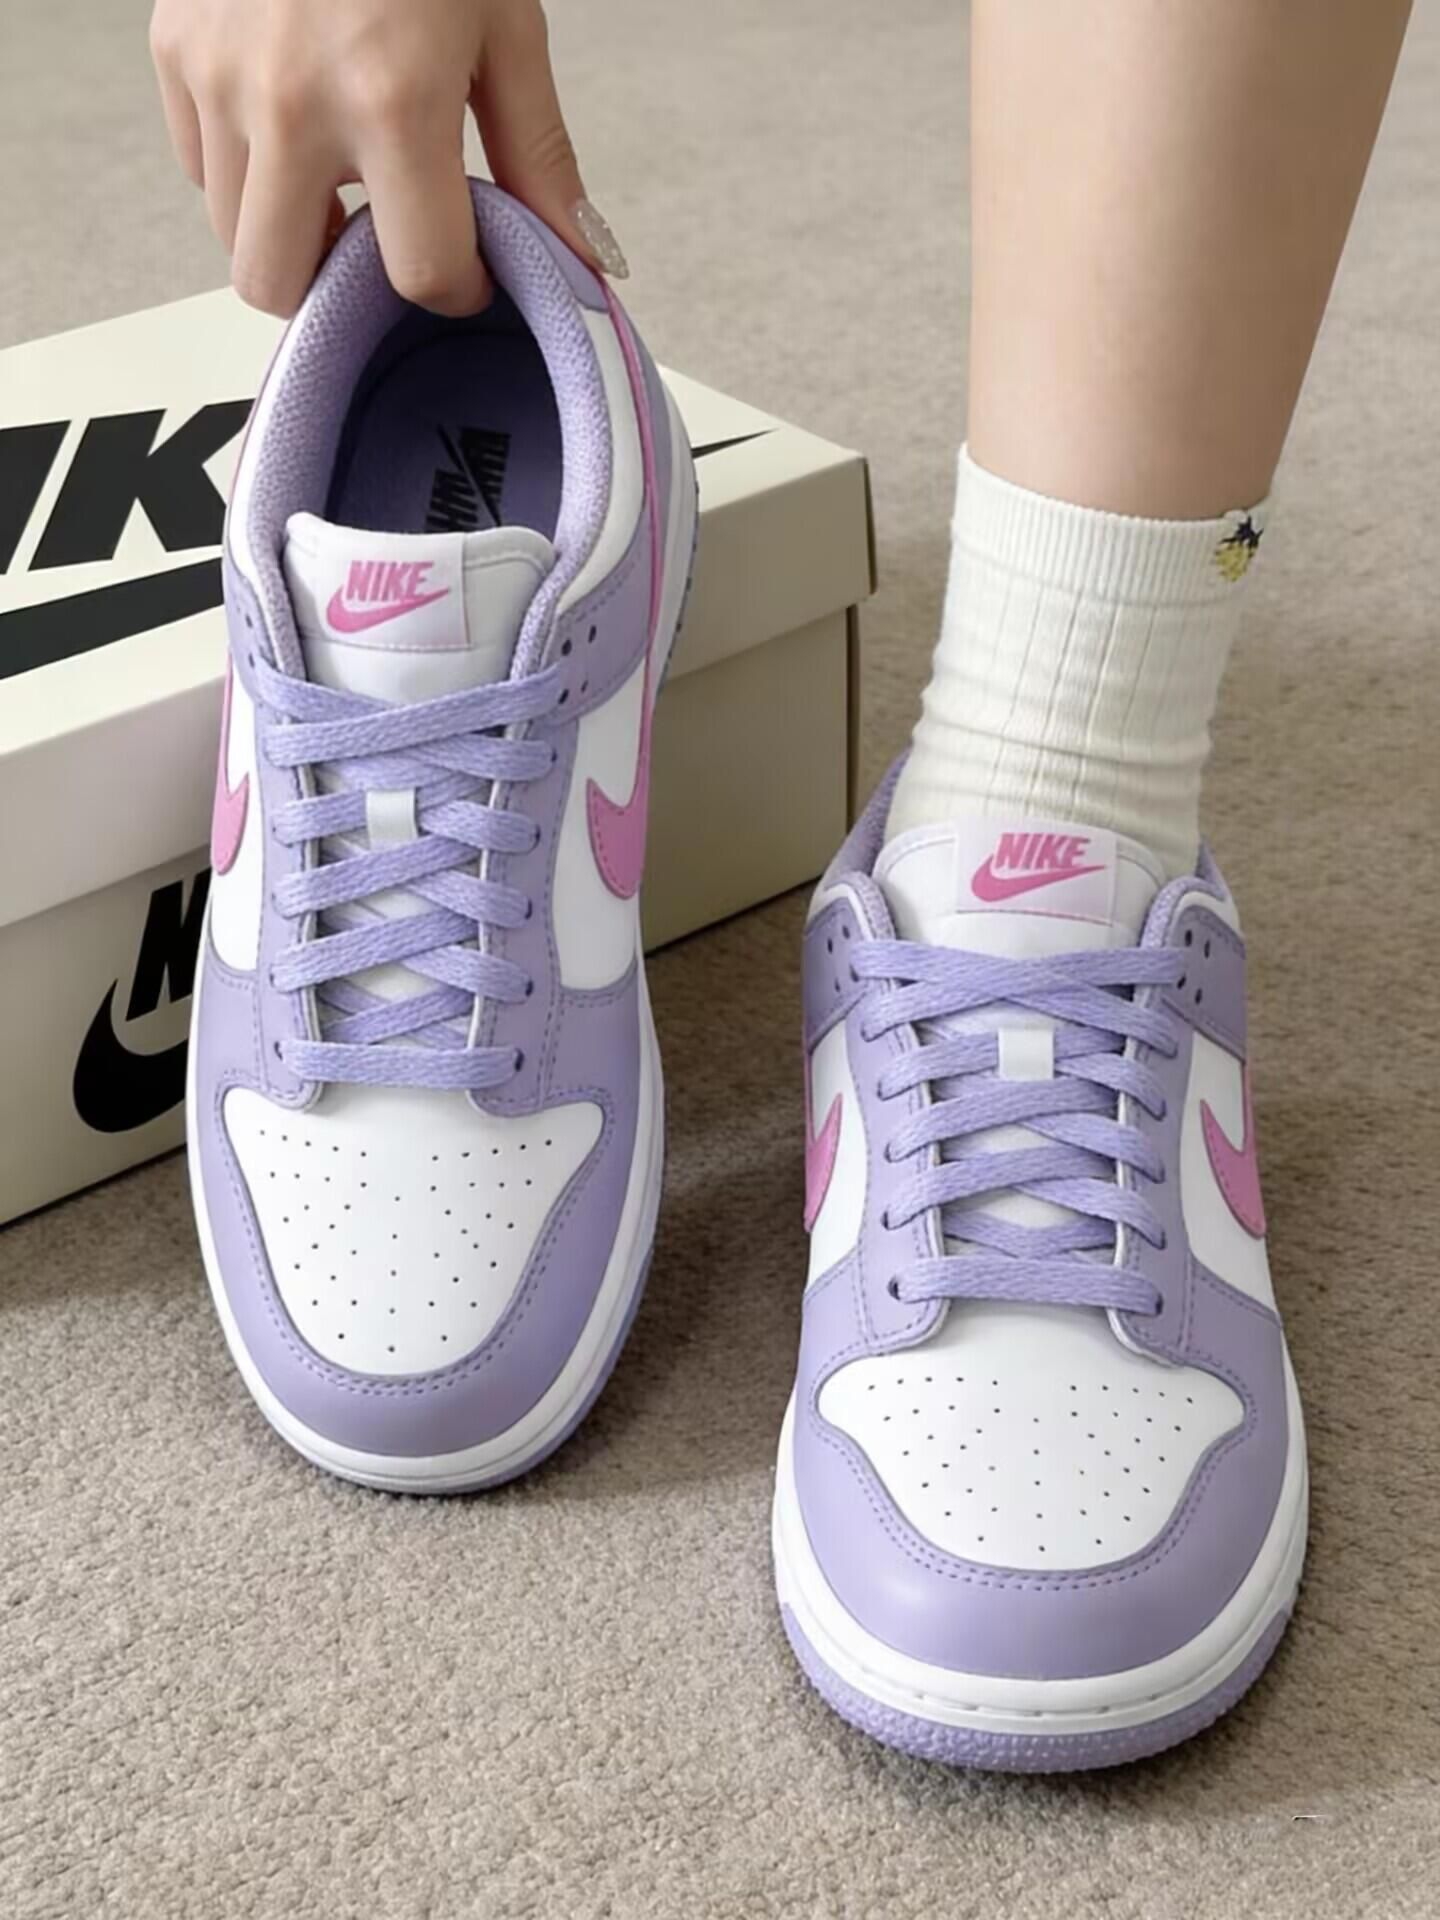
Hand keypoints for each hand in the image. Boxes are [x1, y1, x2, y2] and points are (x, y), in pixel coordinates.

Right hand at [149, 0, 627, 318]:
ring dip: (289, 233)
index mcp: (390, 101)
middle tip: (382, 246)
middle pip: (279, 284)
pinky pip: (199, 165)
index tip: (470, 270)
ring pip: (232, 236)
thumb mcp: (507, 29)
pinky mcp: (173, 47)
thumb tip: (581, 262)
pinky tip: (296, 123)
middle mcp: (289, 103)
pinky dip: (246, 171)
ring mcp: (218, 76)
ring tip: (343, 178)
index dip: (456, 288)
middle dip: (335, 292)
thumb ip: (539, 157)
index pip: (418, 272)